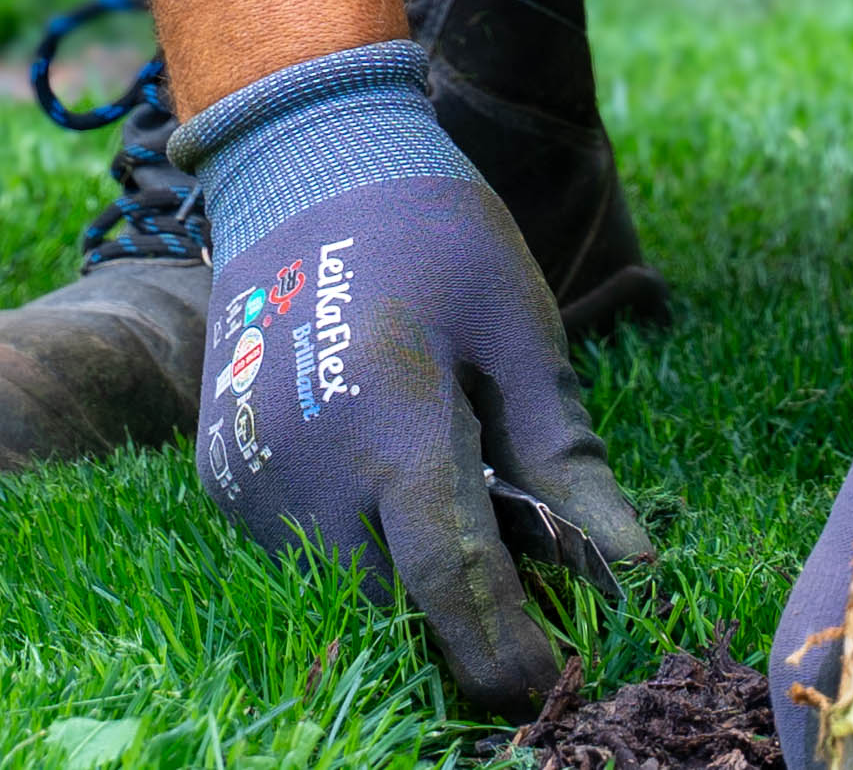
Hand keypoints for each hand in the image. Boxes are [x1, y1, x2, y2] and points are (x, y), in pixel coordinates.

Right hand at [180, 47, 654, 714]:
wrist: (304, 162)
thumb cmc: (435, 232)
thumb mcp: (520, 329)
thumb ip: (565, 459)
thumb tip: (630, 567)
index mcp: (389, 414)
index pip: (447, 576)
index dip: (503, 648)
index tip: (551, 689)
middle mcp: (300, 460)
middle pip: (389, 603)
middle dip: (457, 626)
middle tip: (523, 613)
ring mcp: (248, 472)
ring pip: (338, 586)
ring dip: (402, 583)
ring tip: (458, 517)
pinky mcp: (223, 473)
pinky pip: (297, 551)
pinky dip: (354, 546)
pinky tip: (393, 493)